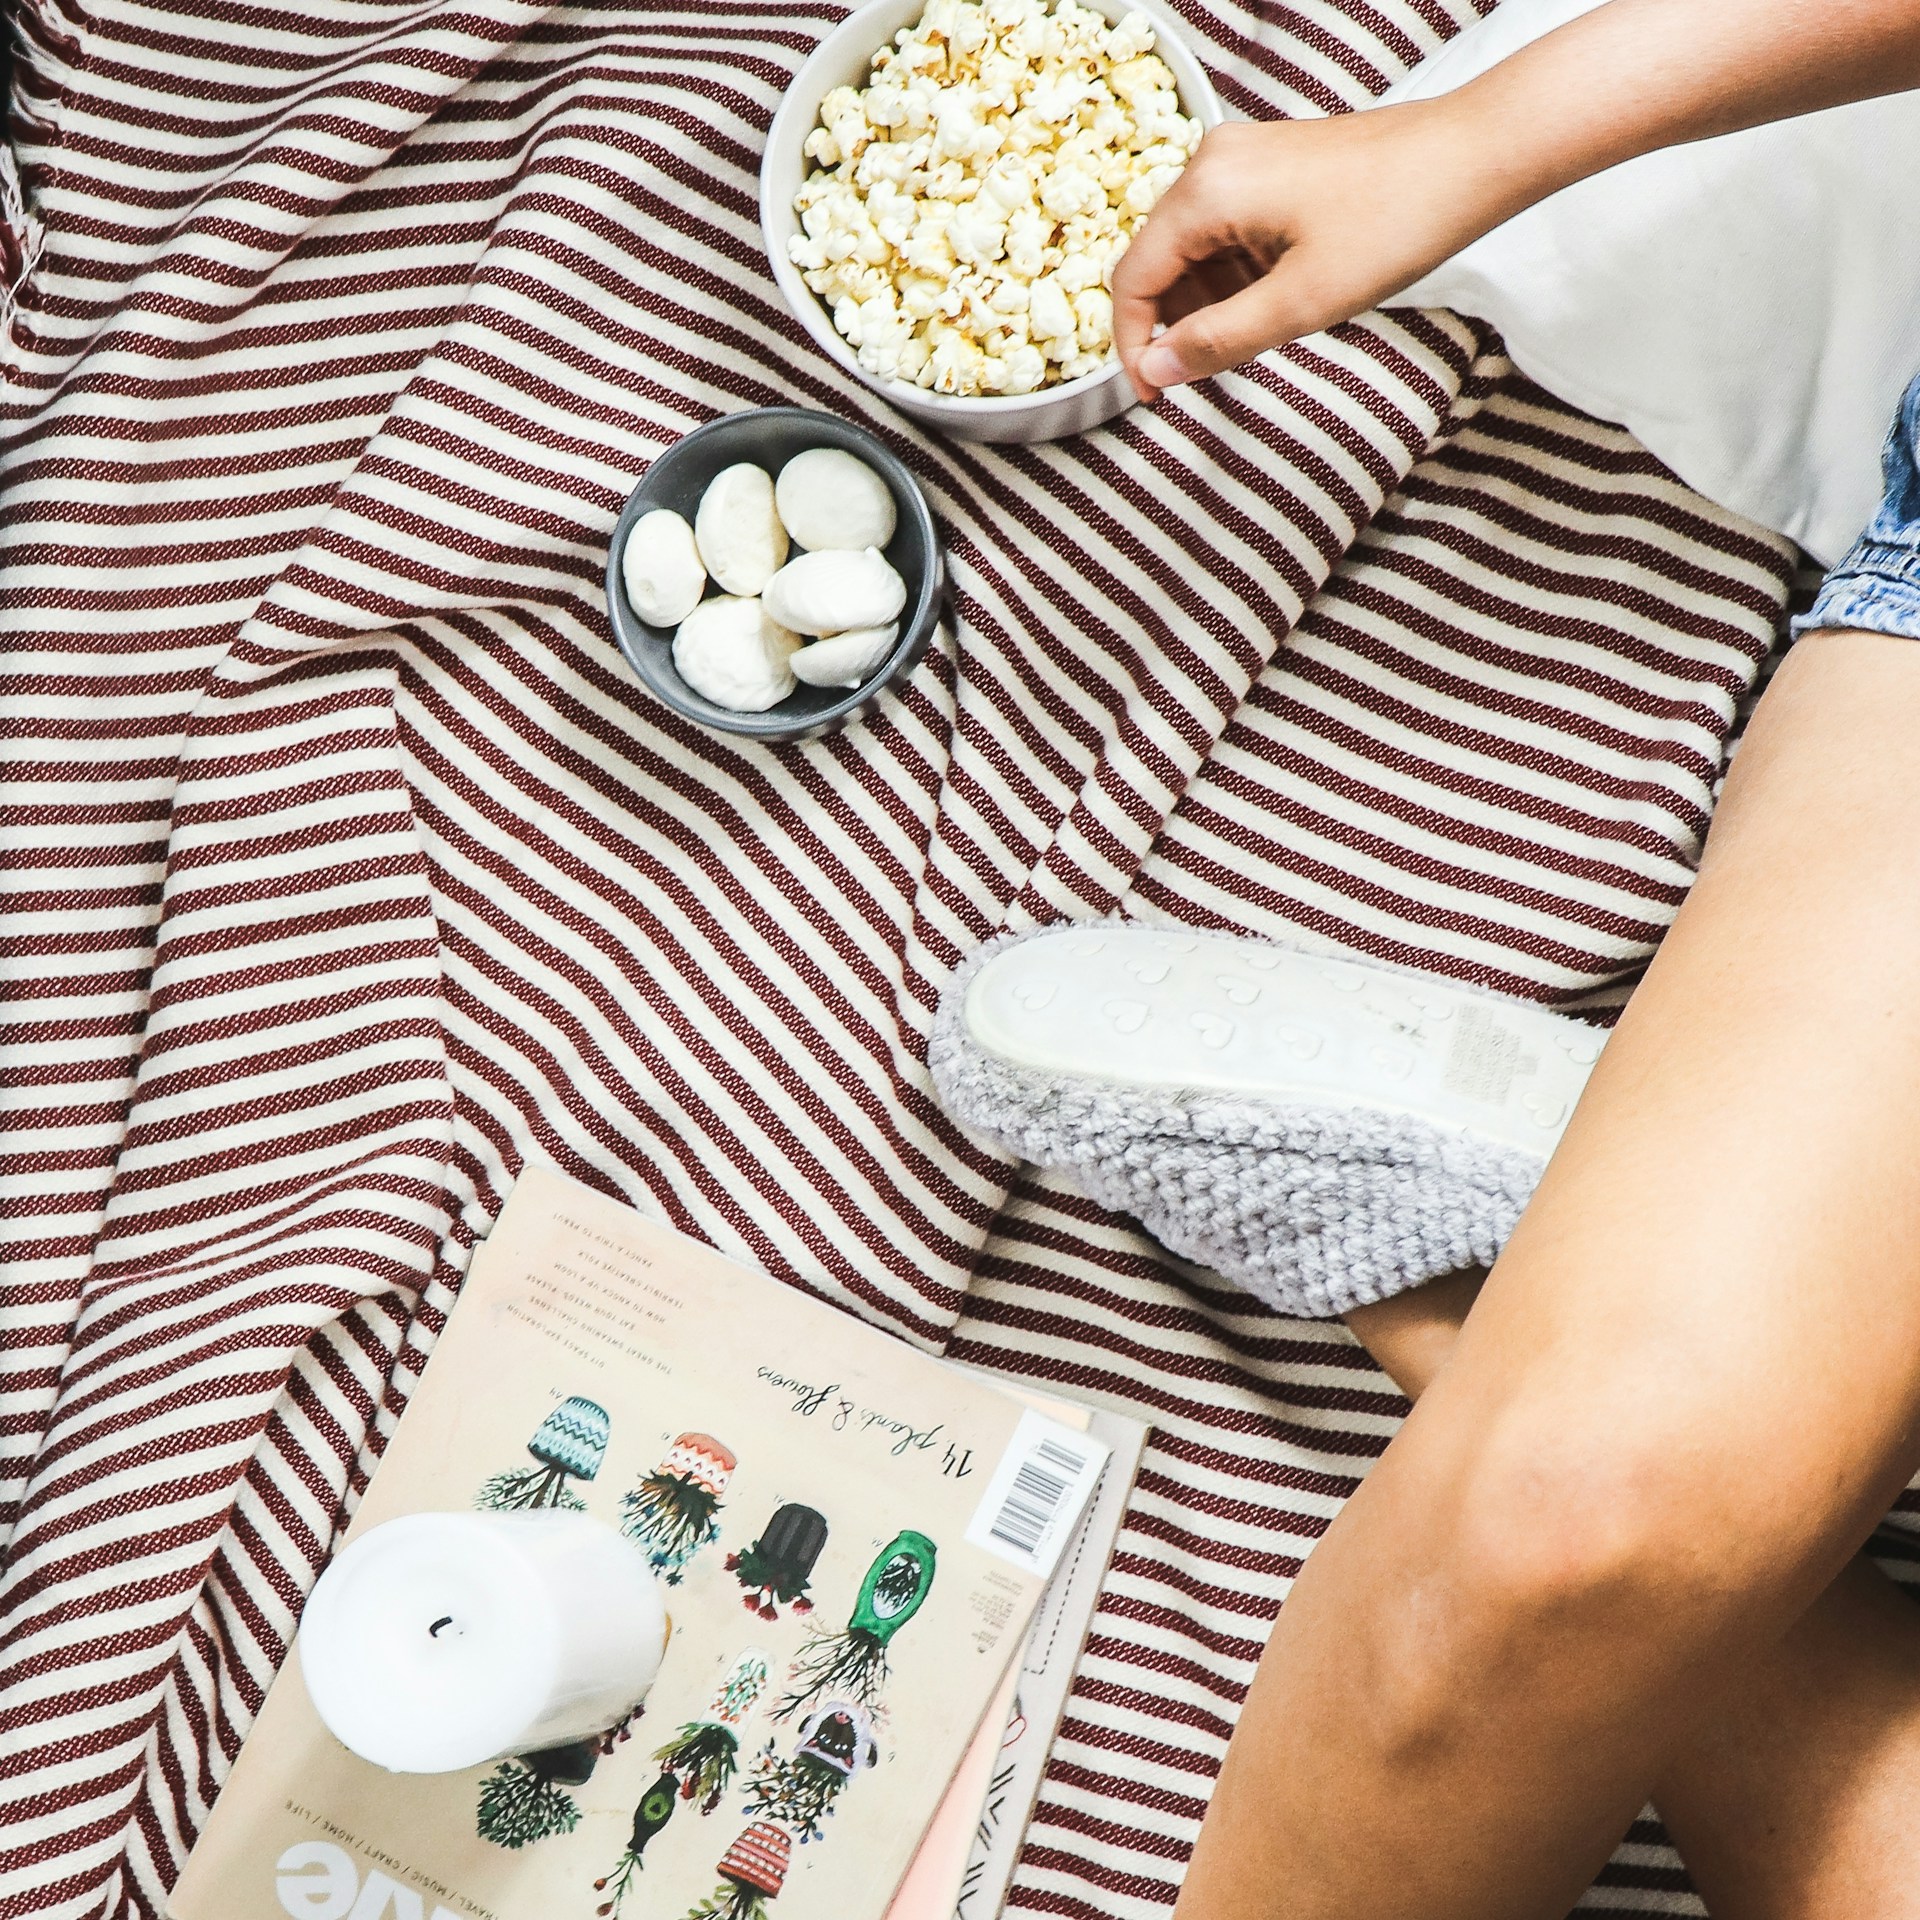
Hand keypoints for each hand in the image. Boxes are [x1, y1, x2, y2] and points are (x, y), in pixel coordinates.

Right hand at [1112, 103, 1508, 403]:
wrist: (1476, 156)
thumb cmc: (1398, 220)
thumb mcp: (1301, 303)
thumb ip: (1218, 341)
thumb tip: (1157, 371)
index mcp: (1208, 190)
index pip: (1133, 278)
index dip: (1133, 346)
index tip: (1154, 394)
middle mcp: (1214, 163)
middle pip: (1159, 262)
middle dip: (1173, 326)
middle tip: (1206, 375)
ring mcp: (1244, 160)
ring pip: (1193, 251)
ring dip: (1208, 304)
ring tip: (1256, 338)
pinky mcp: (1272, 166)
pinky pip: (1227, 232)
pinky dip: (1236, 277)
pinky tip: (1274, 303)